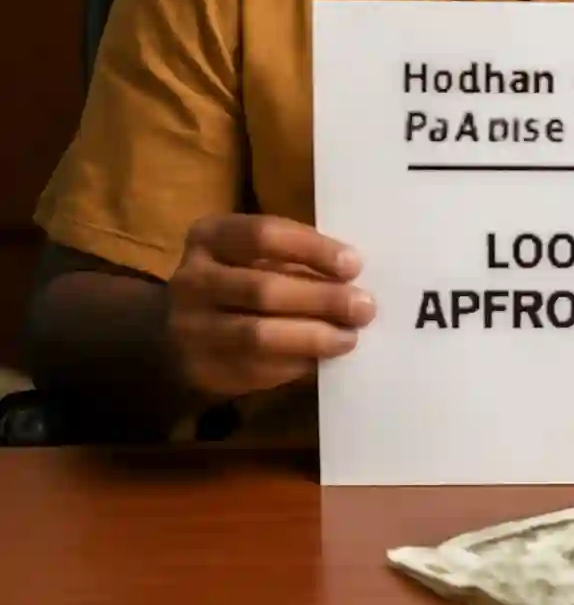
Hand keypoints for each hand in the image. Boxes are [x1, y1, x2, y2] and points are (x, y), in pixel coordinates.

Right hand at [166, 214, 374, 401]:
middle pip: (263, 288)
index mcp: (210, 236)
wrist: (178, 329)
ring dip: (312, 336)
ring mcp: (190, 327)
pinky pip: (254, 368)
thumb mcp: (254, 255)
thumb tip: (351, 273)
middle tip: (363, 307)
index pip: (264, 235)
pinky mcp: (200, 369)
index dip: (312, 249)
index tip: (353, 264)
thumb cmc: (236, 277)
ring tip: (348, 337)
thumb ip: (294, 258)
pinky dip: (294, 363)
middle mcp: (192, 279)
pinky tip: (321, 358)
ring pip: (258, 334)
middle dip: (320, 298)